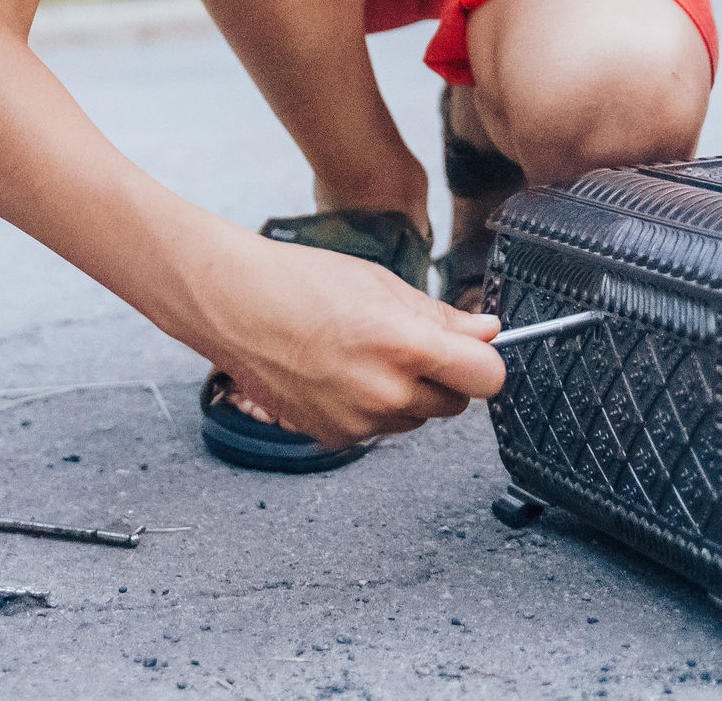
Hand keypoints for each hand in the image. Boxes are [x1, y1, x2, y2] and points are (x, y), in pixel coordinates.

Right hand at [204, 235, 504, 450]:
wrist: (232, 305)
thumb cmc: (298, 283)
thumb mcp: (381, 284)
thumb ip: (441, 317)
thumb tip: (488, 333)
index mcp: (404, 345)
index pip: (488, 378)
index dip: (483, 362)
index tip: (474, 351)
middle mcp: (385, 393)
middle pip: (455, 404)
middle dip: (444, 377)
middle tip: (407, 344)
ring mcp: (359, 421)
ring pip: (415, 417)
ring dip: (406, 393)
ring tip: (362, 353)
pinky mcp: (335, 438)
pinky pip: (377, 428)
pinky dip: (369, 407)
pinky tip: (340, 373)